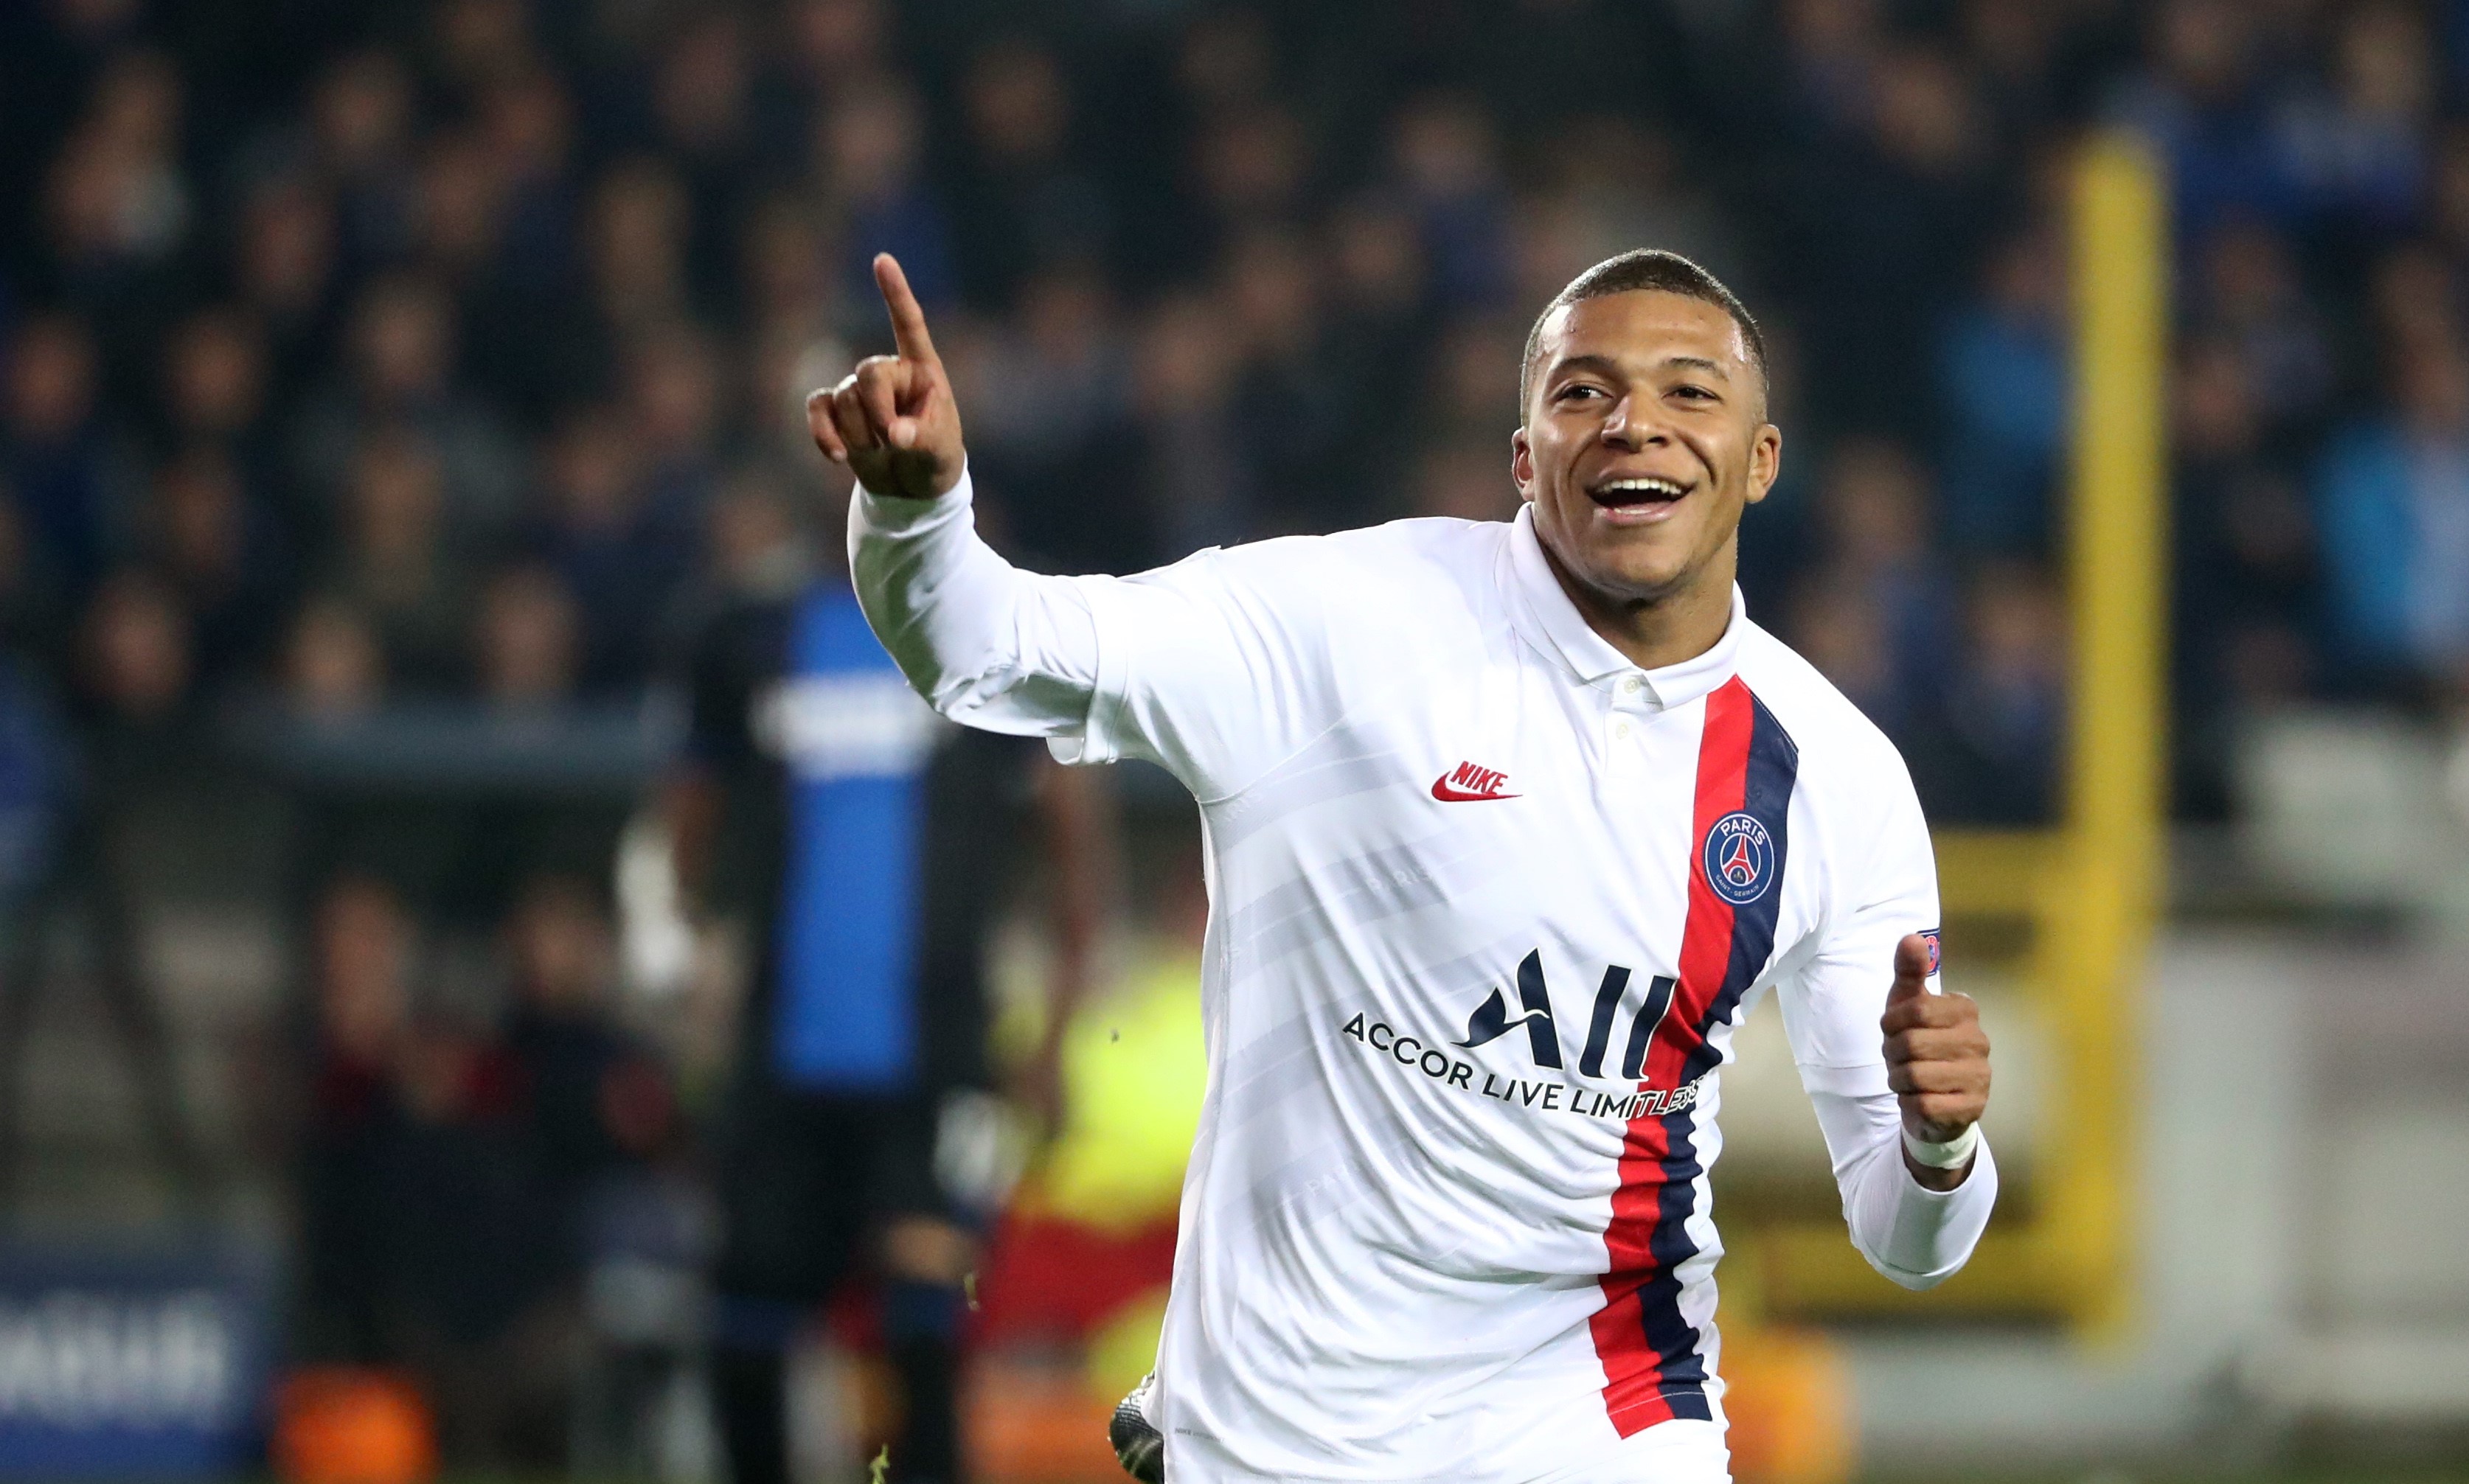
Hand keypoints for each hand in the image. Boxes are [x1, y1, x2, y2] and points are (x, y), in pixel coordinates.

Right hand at [807, 253, 966, 498]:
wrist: (913, 486)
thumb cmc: (936, 456)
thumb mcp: (940, 449)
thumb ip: (921, 438)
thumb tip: (894, 435)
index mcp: (923, 369)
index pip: (908, 325)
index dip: (895, 293)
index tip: (882, 260)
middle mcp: (888, 372)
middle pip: (868, 372)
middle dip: (877, 411)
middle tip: (893, 442)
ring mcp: (859, 389)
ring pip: (845, 400)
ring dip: (861, 435)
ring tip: (882, 451)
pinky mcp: (836, 410)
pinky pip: (819, 410)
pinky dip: (824, 434)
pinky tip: (838, 457)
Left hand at [1880, 932, 1989, 1181]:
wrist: (1934, 1100)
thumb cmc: (1918, 1043)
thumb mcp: (1907, 1005)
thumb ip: (1909, 971)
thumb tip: (1912, 938)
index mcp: (1966, 1010)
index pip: (1915, 1009)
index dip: (1891, 1023)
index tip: (1892, 1030)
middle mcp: (1979, 1041)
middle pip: (1911, 1044)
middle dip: (1892, 1055)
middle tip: (1898, 1059)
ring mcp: (1980, 1076)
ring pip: (1914, 1076)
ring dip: (1898, 1080)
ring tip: (1909, 1079)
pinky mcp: (1973, 1108)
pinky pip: (1923, 1105)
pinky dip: (1909, 1103)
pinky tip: (1918, 1100)